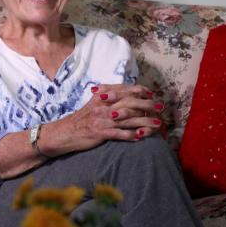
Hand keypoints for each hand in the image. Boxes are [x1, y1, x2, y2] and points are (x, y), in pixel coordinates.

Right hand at [46, 84, 163, 153]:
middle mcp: (103, 106)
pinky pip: (119, 134)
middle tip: (160, 107)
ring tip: (158, 123)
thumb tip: (125, 91)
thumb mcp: (94, 103)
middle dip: (147, 104)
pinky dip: (131, 135)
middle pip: (129, 102)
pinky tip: (142, 137)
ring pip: (128, 119)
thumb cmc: (82, 118)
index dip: (139, 90)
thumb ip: (108, 95)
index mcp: (102, 96)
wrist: (65, 132)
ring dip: (145, 121)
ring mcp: (102, 120)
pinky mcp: (100, 133)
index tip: (151, 93)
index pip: (124, 89)